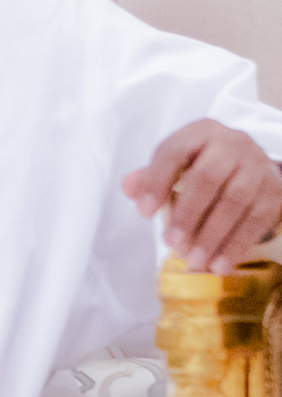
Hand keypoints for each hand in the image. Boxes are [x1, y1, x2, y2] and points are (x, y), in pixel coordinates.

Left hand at [123, 119, 281, 274]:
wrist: (249, 167)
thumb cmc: (202, 166)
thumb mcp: (175, 164)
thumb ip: (149, 176)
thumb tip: (129, 187)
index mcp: (200, 132)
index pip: (174, 151)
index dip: (156, 182)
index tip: (143, 212)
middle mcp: (233, 143)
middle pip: (207, 178)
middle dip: (187, 213)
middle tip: (170, 241)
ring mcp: (257, 167)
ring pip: (234, 202)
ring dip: (211, 236)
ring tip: (193, 260)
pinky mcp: (274, 191)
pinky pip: (255, 220)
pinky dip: (236, 245)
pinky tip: (219, 264)